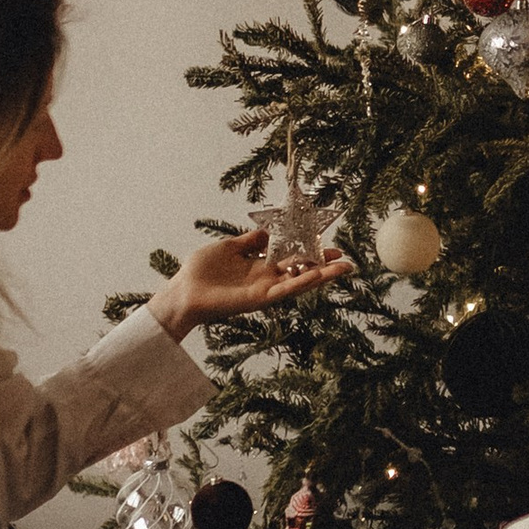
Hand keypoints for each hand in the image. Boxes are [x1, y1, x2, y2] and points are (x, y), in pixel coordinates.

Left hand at [152, 226, 352, 336]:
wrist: (184, 290)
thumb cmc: (200, 271)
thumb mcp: (229, 247)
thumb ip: (250, 240)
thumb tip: (268, 229)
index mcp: (259, 265)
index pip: (290, 256)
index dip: (307, 249)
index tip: (324, 240)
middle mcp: (266, 278)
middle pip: (300, 270)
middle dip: (323, 264)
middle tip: (344, 257)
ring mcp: (265, 289)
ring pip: (299, 281)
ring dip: (322, 275)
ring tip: (344, 268)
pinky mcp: (260, 299)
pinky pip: (285, 289)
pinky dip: (303, 282)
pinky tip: (318, 275)